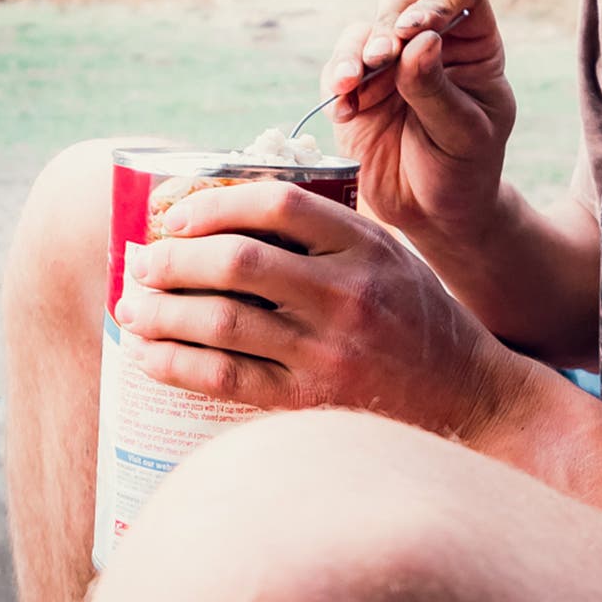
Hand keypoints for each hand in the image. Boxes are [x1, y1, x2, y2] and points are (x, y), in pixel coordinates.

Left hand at [110, 175, 521, 437]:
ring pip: (222, 319)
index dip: (213, 201)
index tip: (176, 212)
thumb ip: (326, 234)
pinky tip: (150, 353)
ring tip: (132, 306)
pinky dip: (176, 362)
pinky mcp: (312, 400)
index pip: (277, 203)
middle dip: (173, 257)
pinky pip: (226, 377)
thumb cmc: (418, 318)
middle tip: (140, 260)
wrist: (470, 398)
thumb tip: (228, 213)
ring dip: (162, 310)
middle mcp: (347, 293)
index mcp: (366, 244)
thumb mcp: (388, 255)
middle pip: (238, 260)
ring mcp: (329, 350)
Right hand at [322, 0, 514, 248]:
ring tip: (354, 83)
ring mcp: (390, 64)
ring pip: (364, 27)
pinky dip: (336, 79)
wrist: (431, 215)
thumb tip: (418, 40)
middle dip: (388, 19)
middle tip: (384, 56)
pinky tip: (345, 109)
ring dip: (356, 50)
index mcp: (474, 45)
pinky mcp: (356, 89)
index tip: (415, 33)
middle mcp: (430, 43)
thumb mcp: (464, 134)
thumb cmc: (463, 171)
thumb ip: (438, 88)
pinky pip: (337, 66)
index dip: (437, 0)